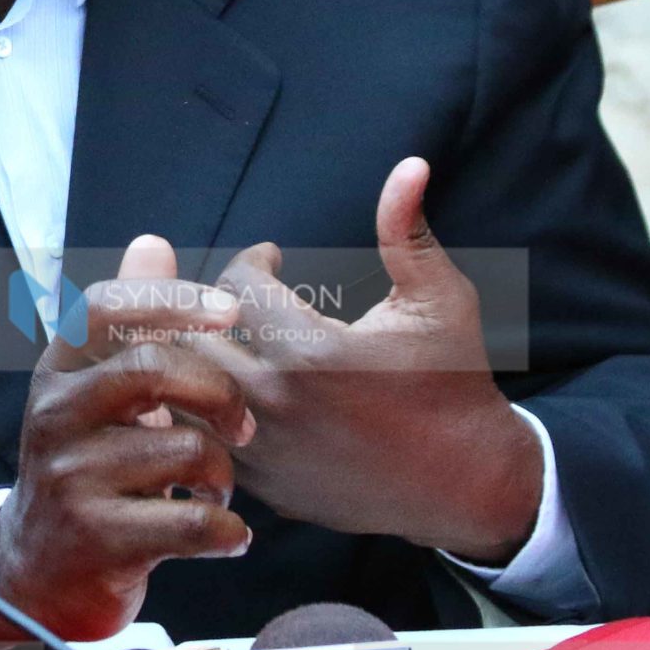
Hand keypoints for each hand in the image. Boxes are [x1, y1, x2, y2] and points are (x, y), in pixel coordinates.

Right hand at [0, 237, 257, 642]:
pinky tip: (227, 534)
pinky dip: (227, 531)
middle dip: (219, 394)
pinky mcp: (99, 536)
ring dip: (224, 475)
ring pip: (184, 449)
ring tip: (217, 491)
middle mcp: (56, 416)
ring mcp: (72, 477)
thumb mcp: (96, 393)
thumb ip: (130, 322)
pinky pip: (192, 521)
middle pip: (152, 368)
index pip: (104, 308)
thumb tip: (152, 243)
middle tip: (241, 426)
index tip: (230, 310)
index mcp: (59, 373)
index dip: (170, 299)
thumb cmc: (86, 472)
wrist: (37, 573)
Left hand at [203, 158, 542, 563]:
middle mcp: (275, 402)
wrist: (467, 485)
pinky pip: (196, 439)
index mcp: (312, 351)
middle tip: (229, 296)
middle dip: (204, 304)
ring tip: (217, 337)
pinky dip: (196, 407)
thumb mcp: (440, 301)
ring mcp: (261, 450)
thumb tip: (410, 164)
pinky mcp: (258, 484)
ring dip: (190, 355)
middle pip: (191, 334)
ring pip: (182, 390)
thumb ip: (407, 231)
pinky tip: (218, 386)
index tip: (269, 259)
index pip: (236, 284)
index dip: (252, 261)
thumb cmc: (455, 383)